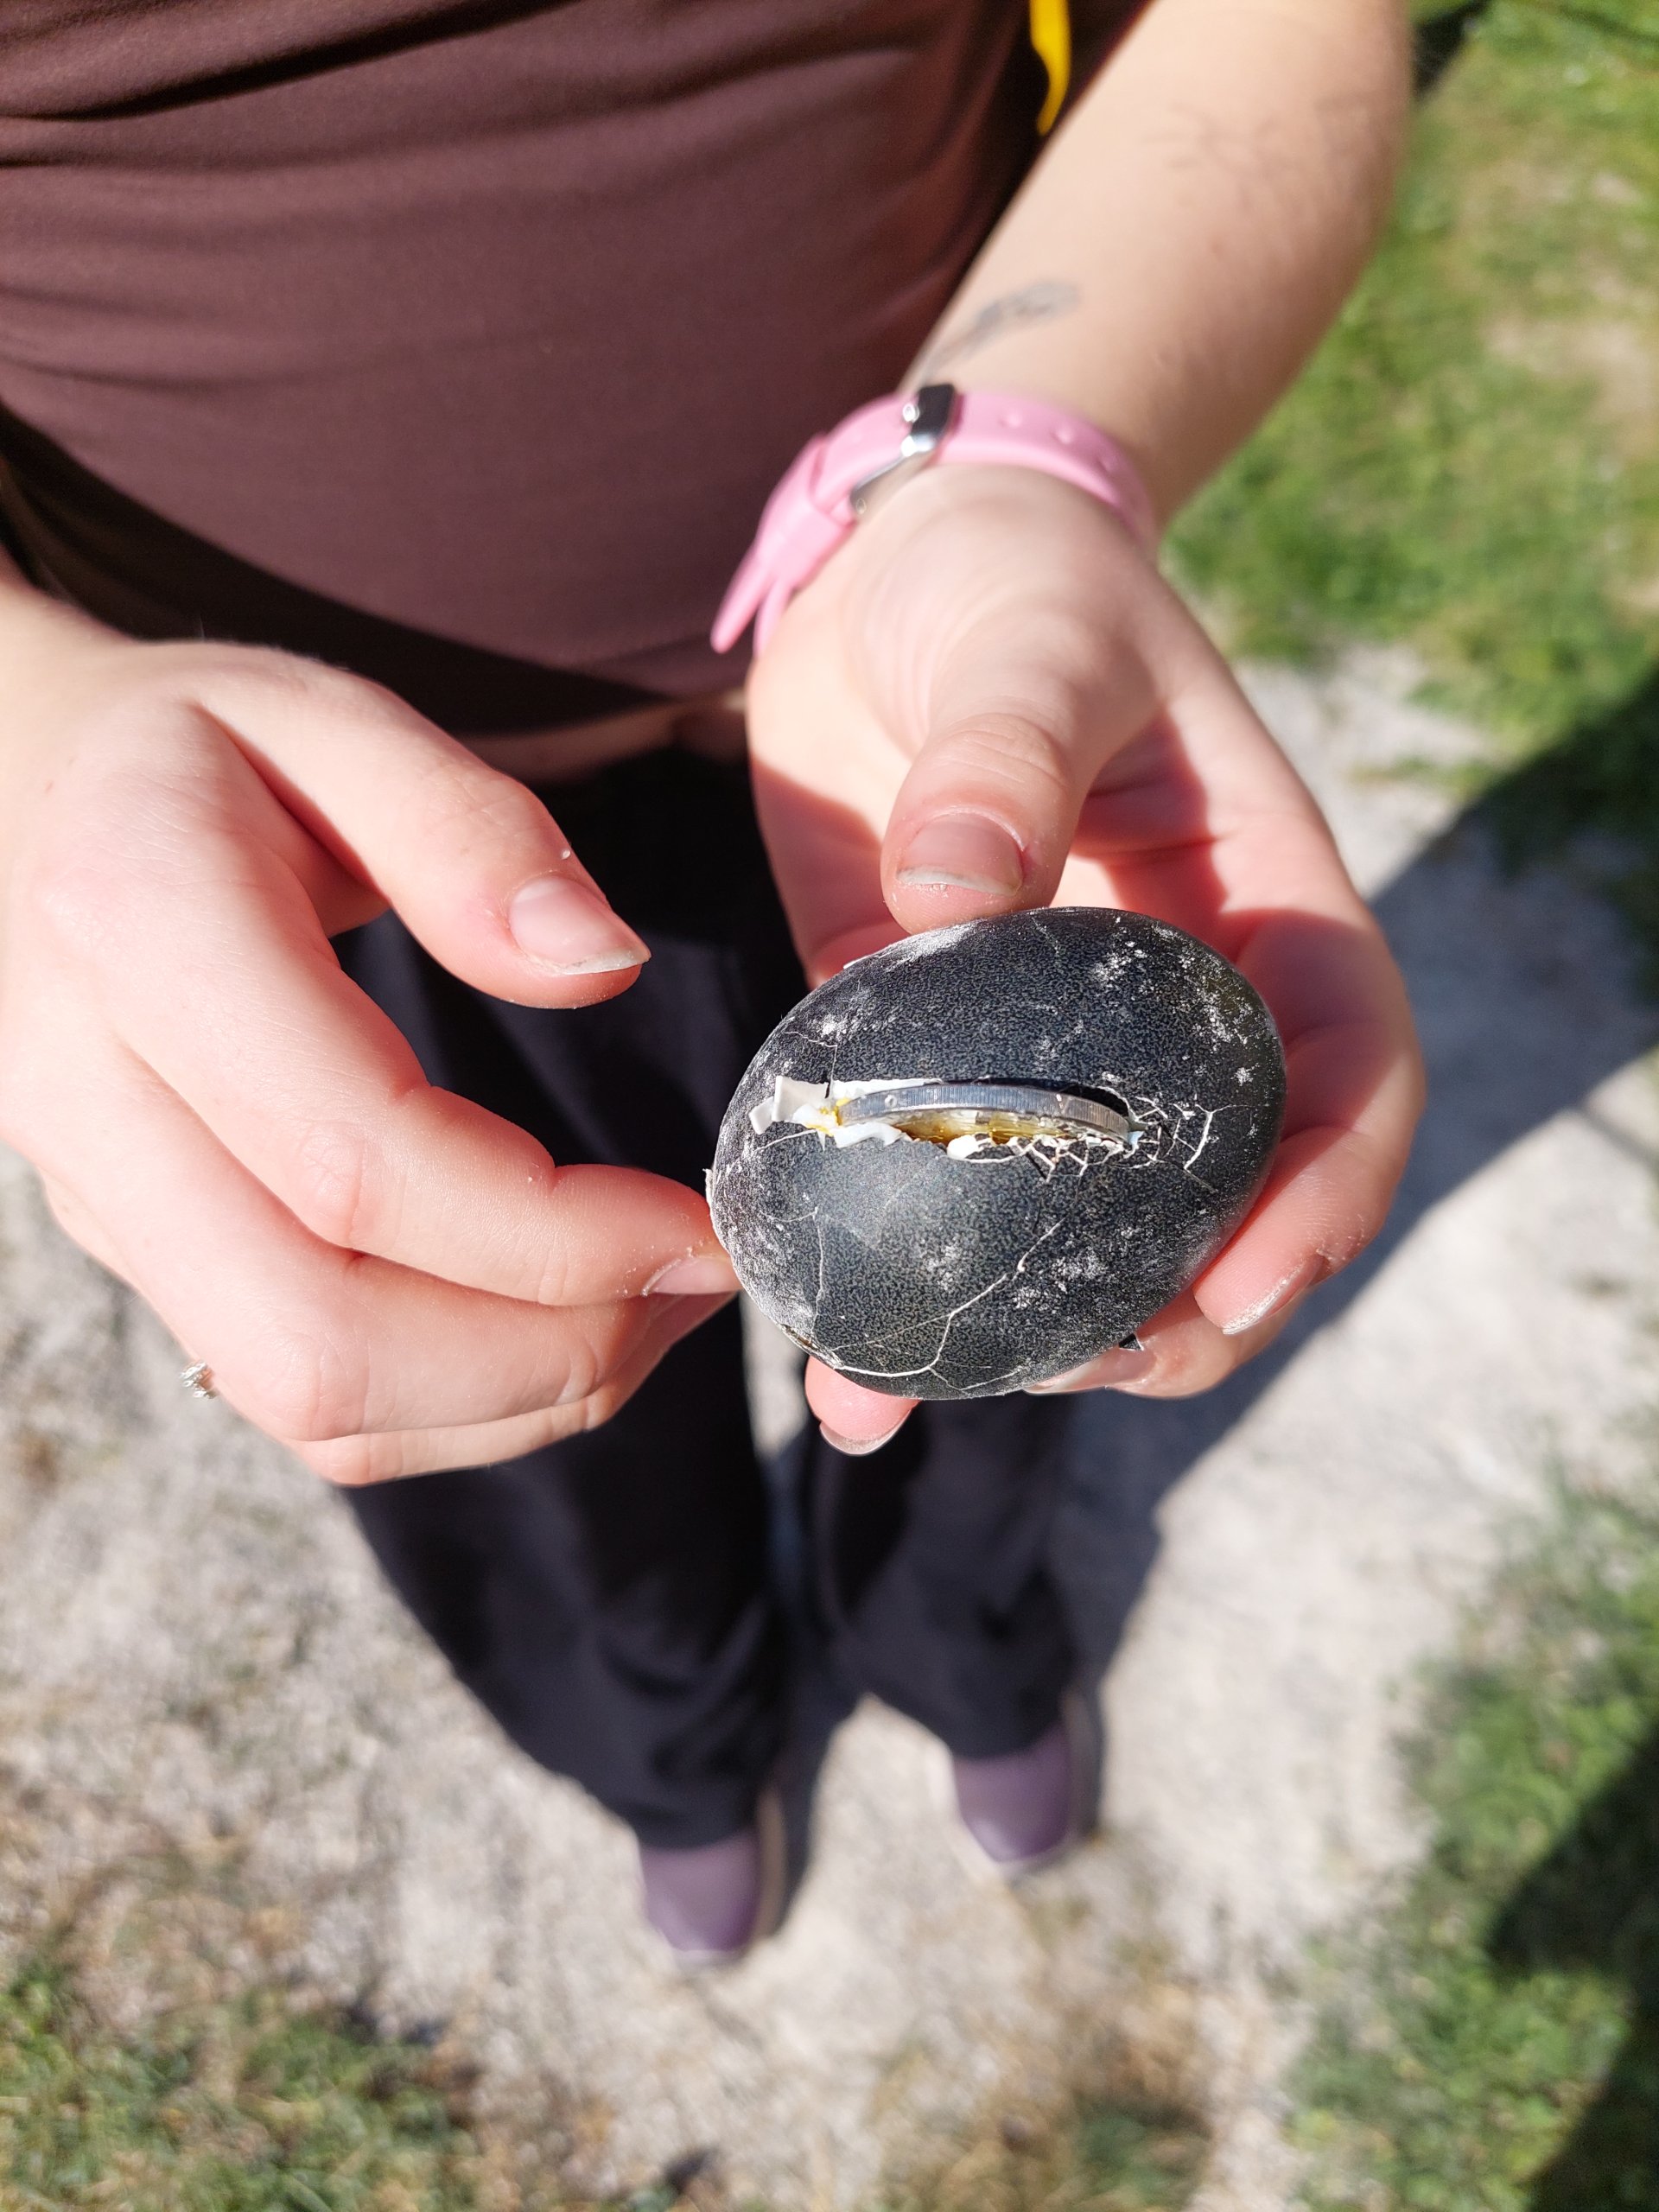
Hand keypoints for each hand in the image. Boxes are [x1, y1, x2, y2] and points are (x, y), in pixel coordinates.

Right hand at [0, 596, 735, 1481]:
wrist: (18, 808)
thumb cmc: (195, 754)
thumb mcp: (330, 719)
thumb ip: (467, 830)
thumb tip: (602, 964)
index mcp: (138, 931)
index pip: (356, 1160)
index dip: (553, 1234)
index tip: (699, 1221)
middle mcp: (89, 1099)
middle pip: (316, 1339)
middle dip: (544, 1352)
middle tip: (693, 1282)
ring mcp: (103, 1200)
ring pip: (306, 1400)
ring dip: (513, 1394)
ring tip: (651, 1305)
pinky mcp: (141, 1255)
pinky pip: (293, 1395)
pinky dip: (452, 1400)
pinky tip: (556, 1319)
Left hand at [743, 464, 1421, 1446]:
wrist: (893, 574)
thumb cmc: (1010, 584)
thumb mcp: (1031, 642)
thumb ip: (1005, 757)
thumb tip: (955, 899)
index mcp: (1260, 908)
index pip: (1348, 1071)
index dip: (1325, 1191)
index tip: (1243, 1283)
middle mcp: (1172, 1004)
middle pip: (1226, 1191)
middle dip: (1178, 1306)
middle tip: (1081, 1368)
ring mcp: (1050, 1045)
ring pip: (1080, 1222)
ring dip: (1027, 1330)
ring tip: (919, 1388)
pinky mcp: (929, 1053)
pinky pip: (932, 1186)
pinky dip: (889, 1276)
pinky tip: (832, 1368)